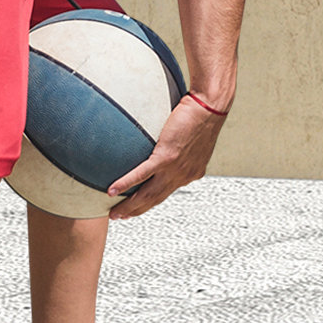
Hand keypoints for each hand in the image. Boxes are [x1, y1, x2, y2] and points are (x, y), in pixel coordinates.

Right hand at [107, 96, 224, 217]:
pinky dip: (125, 184)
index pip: (167, 192)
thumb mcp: (195, 138)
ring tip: (115, 213)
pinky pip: (141, 174)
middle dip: (137, 210)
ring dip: (129, 206)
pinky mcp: (167, 157)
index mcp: (190, 173)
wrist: (211, 106)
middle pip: (155, 199)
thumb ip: (182, 147)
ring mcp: (175, 168)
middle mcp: (183, 176)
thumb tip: (167, 140)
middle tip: (121, 216)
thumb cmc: (204, 114)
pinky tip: (112, 191)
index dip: (151, 202)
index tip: (138, 207)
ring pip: (148, 194)